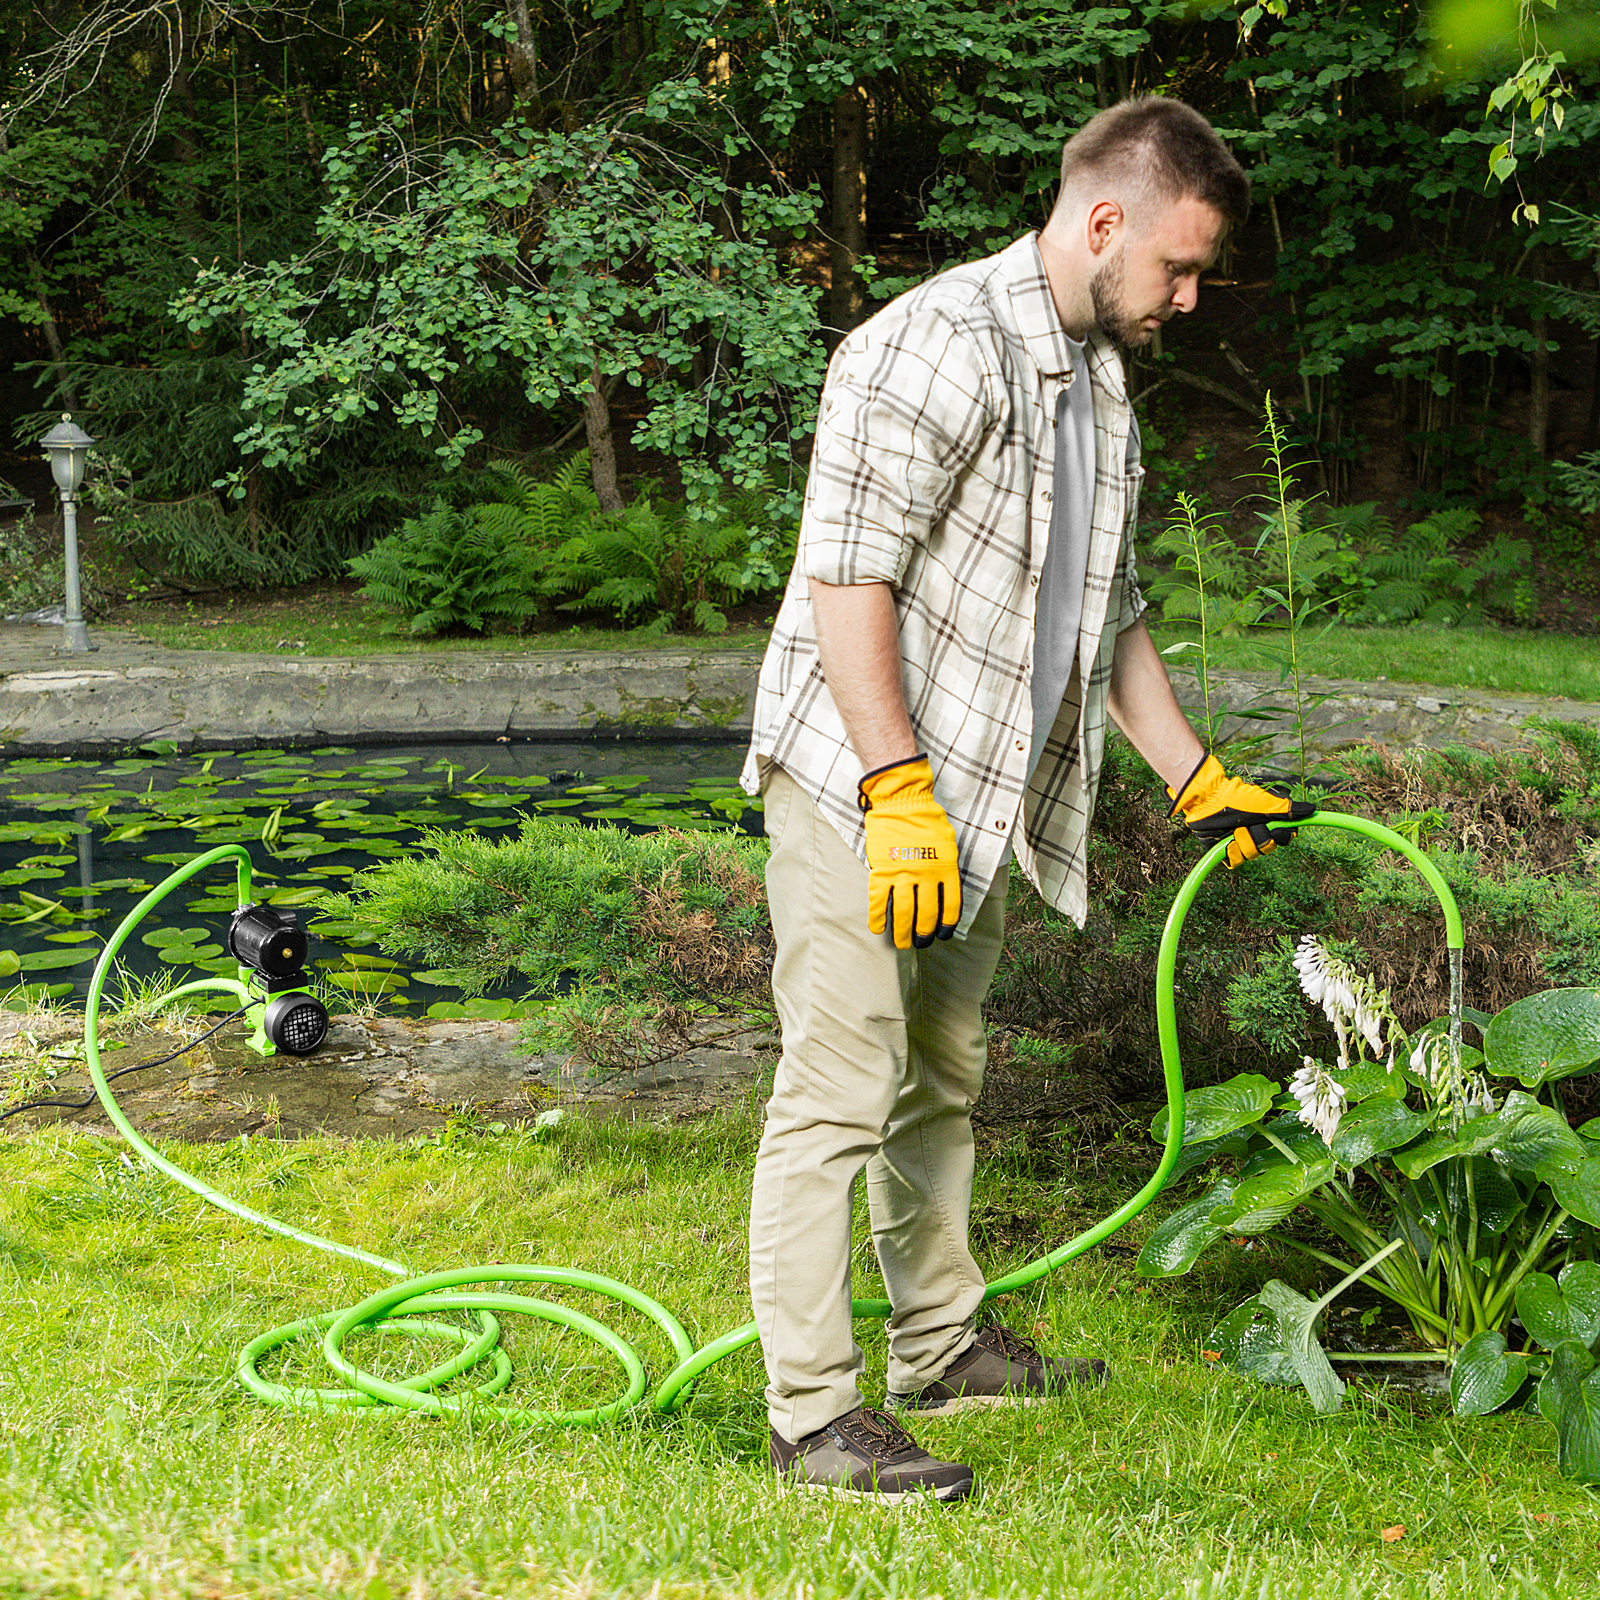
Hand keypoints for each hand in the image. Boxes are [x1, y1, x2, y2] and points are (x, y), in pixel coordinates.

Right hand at [857, 755, 961, 947]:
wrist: (901, 801)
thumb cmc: (927, 819)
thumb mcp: (948, 844)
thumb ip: (947, 867)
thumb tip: (947, 890)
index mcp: (946, 869)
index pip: (950, 906)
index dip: (946, 925)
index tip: (942, 935)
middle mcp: (926, 875)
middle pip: (926, 915)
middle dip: (923, 934)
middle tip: (919, 943)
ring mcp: (903, 874)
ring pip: (903, 912)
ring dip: (901, 931)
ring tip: (900, 943)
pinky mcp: (882, 870)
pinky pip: (878, 900)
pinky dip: (877, 917)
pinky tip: (877, 928)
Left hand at [1166, 753, 1315, 868]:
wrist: (1210, 801)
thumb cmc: (1238, 798)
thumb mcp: (1267, 802)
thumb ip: (1289, 809)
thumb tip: (1312, 809)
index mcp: (1266, 823)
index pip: (1283, 838)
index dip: (1282, 836)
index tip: (1281, 830)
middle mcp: (1254, 834)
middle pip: (1268, 848)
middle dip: (1260, 836)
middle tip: (1251, 824)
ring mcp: (1239, 843)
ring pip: (1252, 855)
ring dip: (1245, 840)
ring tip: (1236, 828)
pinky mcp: (1225, 851)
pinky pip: (1236, 861)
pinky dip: (1232, 849)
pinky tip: (1227, 838)